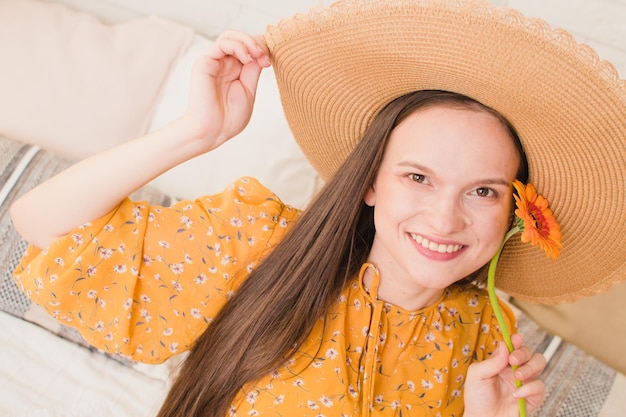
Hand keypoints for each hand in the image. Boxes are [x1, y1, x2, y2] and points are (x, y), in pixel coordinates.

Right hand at [182, 30, 270, 151]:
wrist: (213, 132)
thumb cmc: (229, 118)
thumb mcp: (248, 90)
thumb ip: (253, 70)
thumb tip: (262, 52)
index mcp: (235, 70)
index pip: (248, 47)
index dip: (261, 48)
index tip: (270, 61)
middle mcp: (223, 63)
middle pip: (240, 38)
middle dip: (256, 42)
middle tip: (265, 56)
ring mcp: (214, 62)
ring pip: (230, 36)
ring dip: (247, 41)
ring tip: (257, 55)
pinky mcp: (204, 63)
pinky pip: (221, 44)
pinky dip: (237, 46)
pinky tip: (246, 58)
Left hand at [464, 333, 545, 416]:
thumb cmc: (477, 398)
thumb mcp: (477, 376)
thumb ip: (491, 361)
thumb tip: (504, 345)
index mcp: (501, 362)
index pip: (512, 346)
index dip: (516, 340)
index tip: (515, 339)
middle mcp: (514, 369)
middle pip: (529, 352)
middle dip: (523, 353)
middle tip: (513, 360)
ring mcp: (524, 382)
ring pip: (539, 364)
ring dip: (530, 367)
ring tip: (517, 375)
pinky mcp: (532, 397)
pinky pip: (539, 386)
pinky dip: (530, 388)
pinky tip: (516, 393)